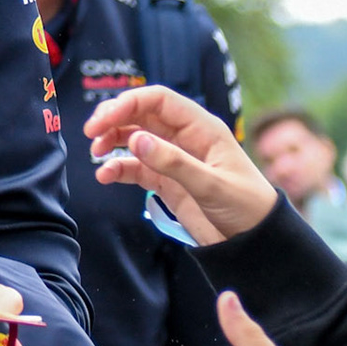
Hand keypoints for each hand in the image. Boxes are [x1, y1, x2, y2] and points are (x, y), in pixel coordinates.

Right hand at [84, 85, 277, 244]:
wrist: (255, 245)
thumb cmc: (247, 208)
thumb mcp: (212, 185)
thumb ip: (173, 163)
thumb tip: (135, 140)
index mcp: (201, 128)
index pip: (158, 100)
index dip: (127, 103)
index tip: (103, 120)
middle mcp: (184, 138)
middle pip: (140, 114)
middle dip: (113, 120)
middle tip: (91, 134)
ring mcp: (173, 158)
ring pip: (133, 137)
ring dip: (112, 142)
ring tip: (96, 154)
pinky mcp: (165, 180)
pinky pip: (135, 166)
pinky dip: (117, 169)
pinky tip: (105, 177)